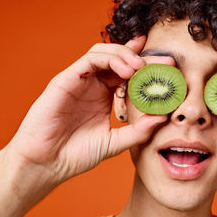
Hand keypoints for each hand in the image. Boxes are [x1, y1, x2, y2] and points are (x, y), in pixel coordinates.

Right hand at [5, 36, 172, 188]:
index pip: (129, 73)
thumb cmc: (76, 154)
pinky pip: (90, 60)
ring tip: (142, 67)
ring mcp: (79, 80)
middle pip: (120, 59)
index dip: (147, 66)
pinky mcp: (66, 79)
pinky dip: (109, 59)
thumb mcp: (115, 142)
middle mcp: (93, 84)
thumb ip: (138, 131)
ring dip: (126, 55)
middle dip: (144, 57)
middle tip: (166, 62)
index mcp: (105, 95)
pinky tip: (126, 70)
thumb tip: (163, 117)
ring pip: (104, 52)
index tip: (169, 66)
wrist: (47, 164)